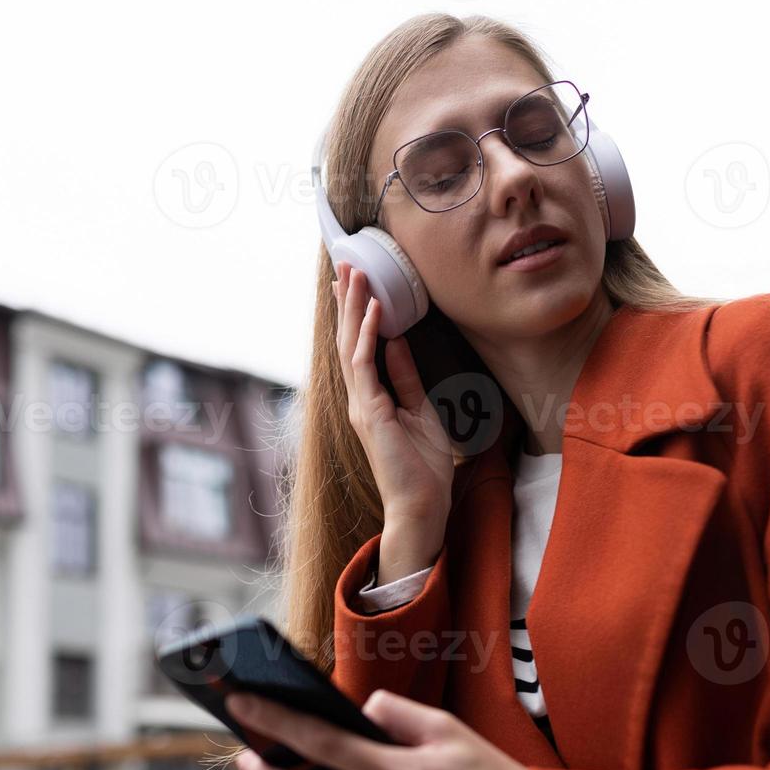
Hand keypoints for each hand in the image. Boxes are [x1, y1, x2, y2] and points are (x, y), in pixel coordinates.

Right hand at [332, 261, 454, 528]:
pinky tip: (374, 309)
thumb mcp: (421, 412)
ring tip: (354, 274)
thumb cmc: (424, 468)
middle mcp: (359, 398)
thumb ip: (406, 378)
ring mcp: (361, 405)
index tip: (353, 283)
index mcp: (370, 399)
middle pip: (349, 339)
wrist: (421, 506)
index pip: (358, 347)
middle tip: (345, 263)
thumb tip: (398, 344)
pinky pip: (366, 365)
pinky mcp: (370, 413)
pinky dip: (370, 334)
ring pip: (352, 345)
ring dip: (353, 307)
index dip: (355, 313)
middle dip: (347, 300)